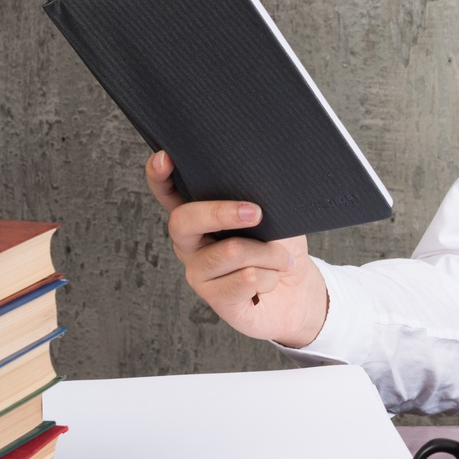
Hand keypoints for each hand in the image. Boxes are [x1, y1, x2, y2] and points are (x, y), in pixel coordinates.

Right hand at [146, 151, 328, 347]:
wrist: (298, 292)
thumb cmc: (280, 248)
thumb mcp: (275, 217)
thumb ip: (259, 201)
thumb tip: (260, 189)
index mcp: (200, 217)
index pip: (168, 193)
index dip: (159, 176)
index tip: (165, 158)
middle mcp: (191, 244)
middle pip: (184, 221)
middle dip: (222, 212)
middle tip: (256, 213)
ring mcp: (200, 273)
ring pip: (231, 251)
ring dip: (269, 253)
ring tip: (283, 259)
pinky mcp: (216, 299)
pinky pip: (245, 279)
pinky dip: (271, 276)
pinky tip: (271, 280)